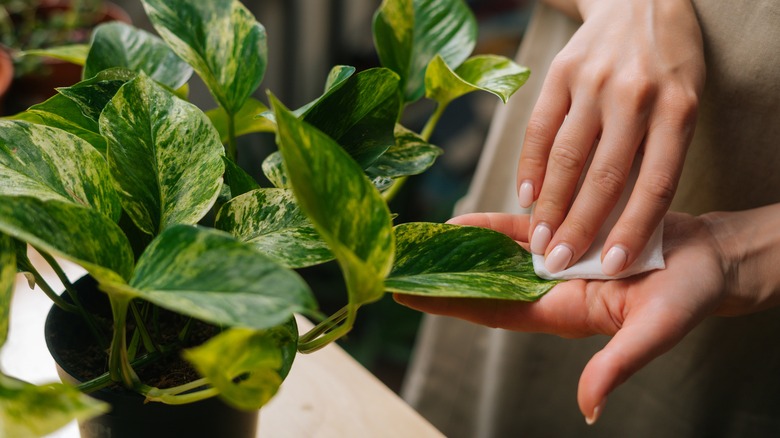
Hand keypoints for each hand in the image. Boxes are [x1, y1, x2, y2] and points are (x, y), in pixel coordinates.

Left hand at [396, 211, 744, 423]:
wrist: (709, 259)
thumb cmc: (688, 297)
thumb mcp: (656, 330)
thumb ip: (619, 363)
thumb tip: (588, 407)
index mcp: (561, 313)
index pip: (491, 311)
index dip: (447, 305)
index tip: (404, 296)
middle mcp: (549, 290)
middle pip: (482, 286)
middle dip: (440, 278)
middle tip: (395, 264)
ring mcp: (555, 262)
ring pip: (493, 257)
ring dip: (457, 250)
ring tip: (417, 241)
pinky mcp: (566, 234)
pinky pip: (518, 231)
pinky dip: (489, 226)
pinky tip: (460, 220)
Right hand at [517, 0, 704, 275]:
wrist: (643, 1)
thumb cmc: (669, 66)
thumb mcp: (681, 105)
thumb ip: (653, 154)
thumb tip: (619, 219)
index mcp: (678, 109)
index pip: (654, 184)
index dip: (632, 230)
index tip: (610, 266)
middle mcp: (635, 96)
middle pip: (603, 177)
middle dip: (578, 227)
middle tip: (557, 263)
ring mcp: (594, 81)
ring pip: (566, 157)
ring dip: (549, 206)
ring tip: (537, 240)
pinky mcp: (561, 72)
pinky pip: (540, 128)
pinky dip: (530, 166)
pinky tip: (525, 196)